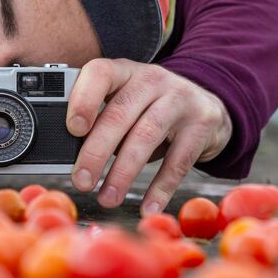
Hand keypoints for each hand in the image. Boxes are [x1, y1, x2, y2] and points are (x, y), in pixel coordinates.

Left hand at [67, 58, 231, 214]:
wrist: (205, 104)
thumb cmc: (150, 107)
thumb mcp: (125, 100)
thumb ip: (100, 119)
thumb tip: (72, 160)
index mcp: (124, 71)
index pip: (100, 73)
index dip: (84, 99)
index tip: (72, 129)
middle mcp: (151, 79)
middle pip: (120, 114)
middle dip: (96, 151)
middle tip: (82, 181)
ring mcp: (179, 99)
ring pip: (146, 136)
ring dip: (123, 173)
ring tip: (107, 197)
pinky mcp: (201, 124)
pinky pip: (179, 161)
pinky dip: (161, 188)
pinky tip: (148, 206)